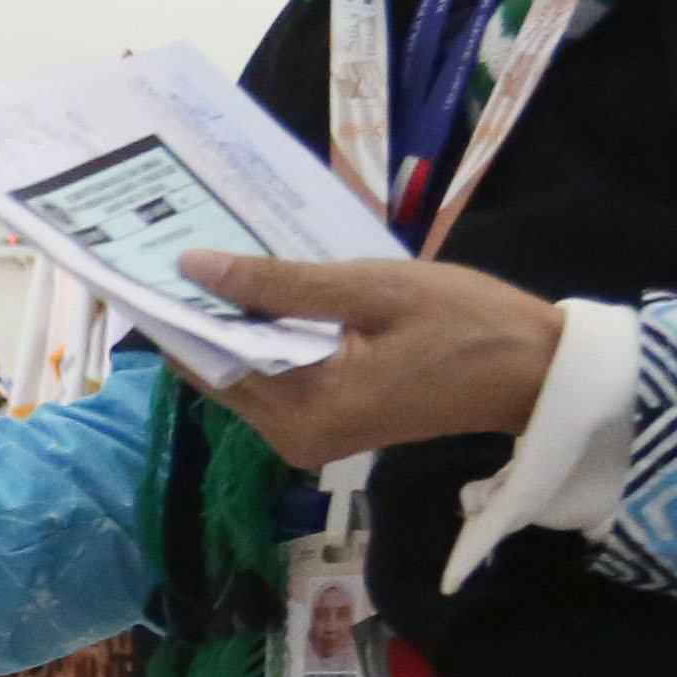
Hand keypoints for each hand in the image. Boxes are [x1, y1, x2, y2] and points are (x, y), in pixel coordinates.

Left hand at [178, 254, 564, 464]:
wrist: (534, 373)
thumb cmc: (465, 325)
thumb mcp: (370, 290)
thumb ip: (279, 284)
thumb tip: (194, 268)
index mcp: (301, 410)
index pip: (207, 360)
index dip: (174, 310)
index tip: (142, 259)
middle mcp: (293, 436)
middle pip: (220, 369)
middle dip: (199, 311)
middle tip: (173, 240)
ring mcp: (309, 435)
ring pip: (245, 371)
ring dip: (231, 321)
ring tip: (209, 252)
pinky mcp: (328, 423)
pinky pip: (276, 376)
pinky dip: (265, 336)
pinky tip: (261, 287)